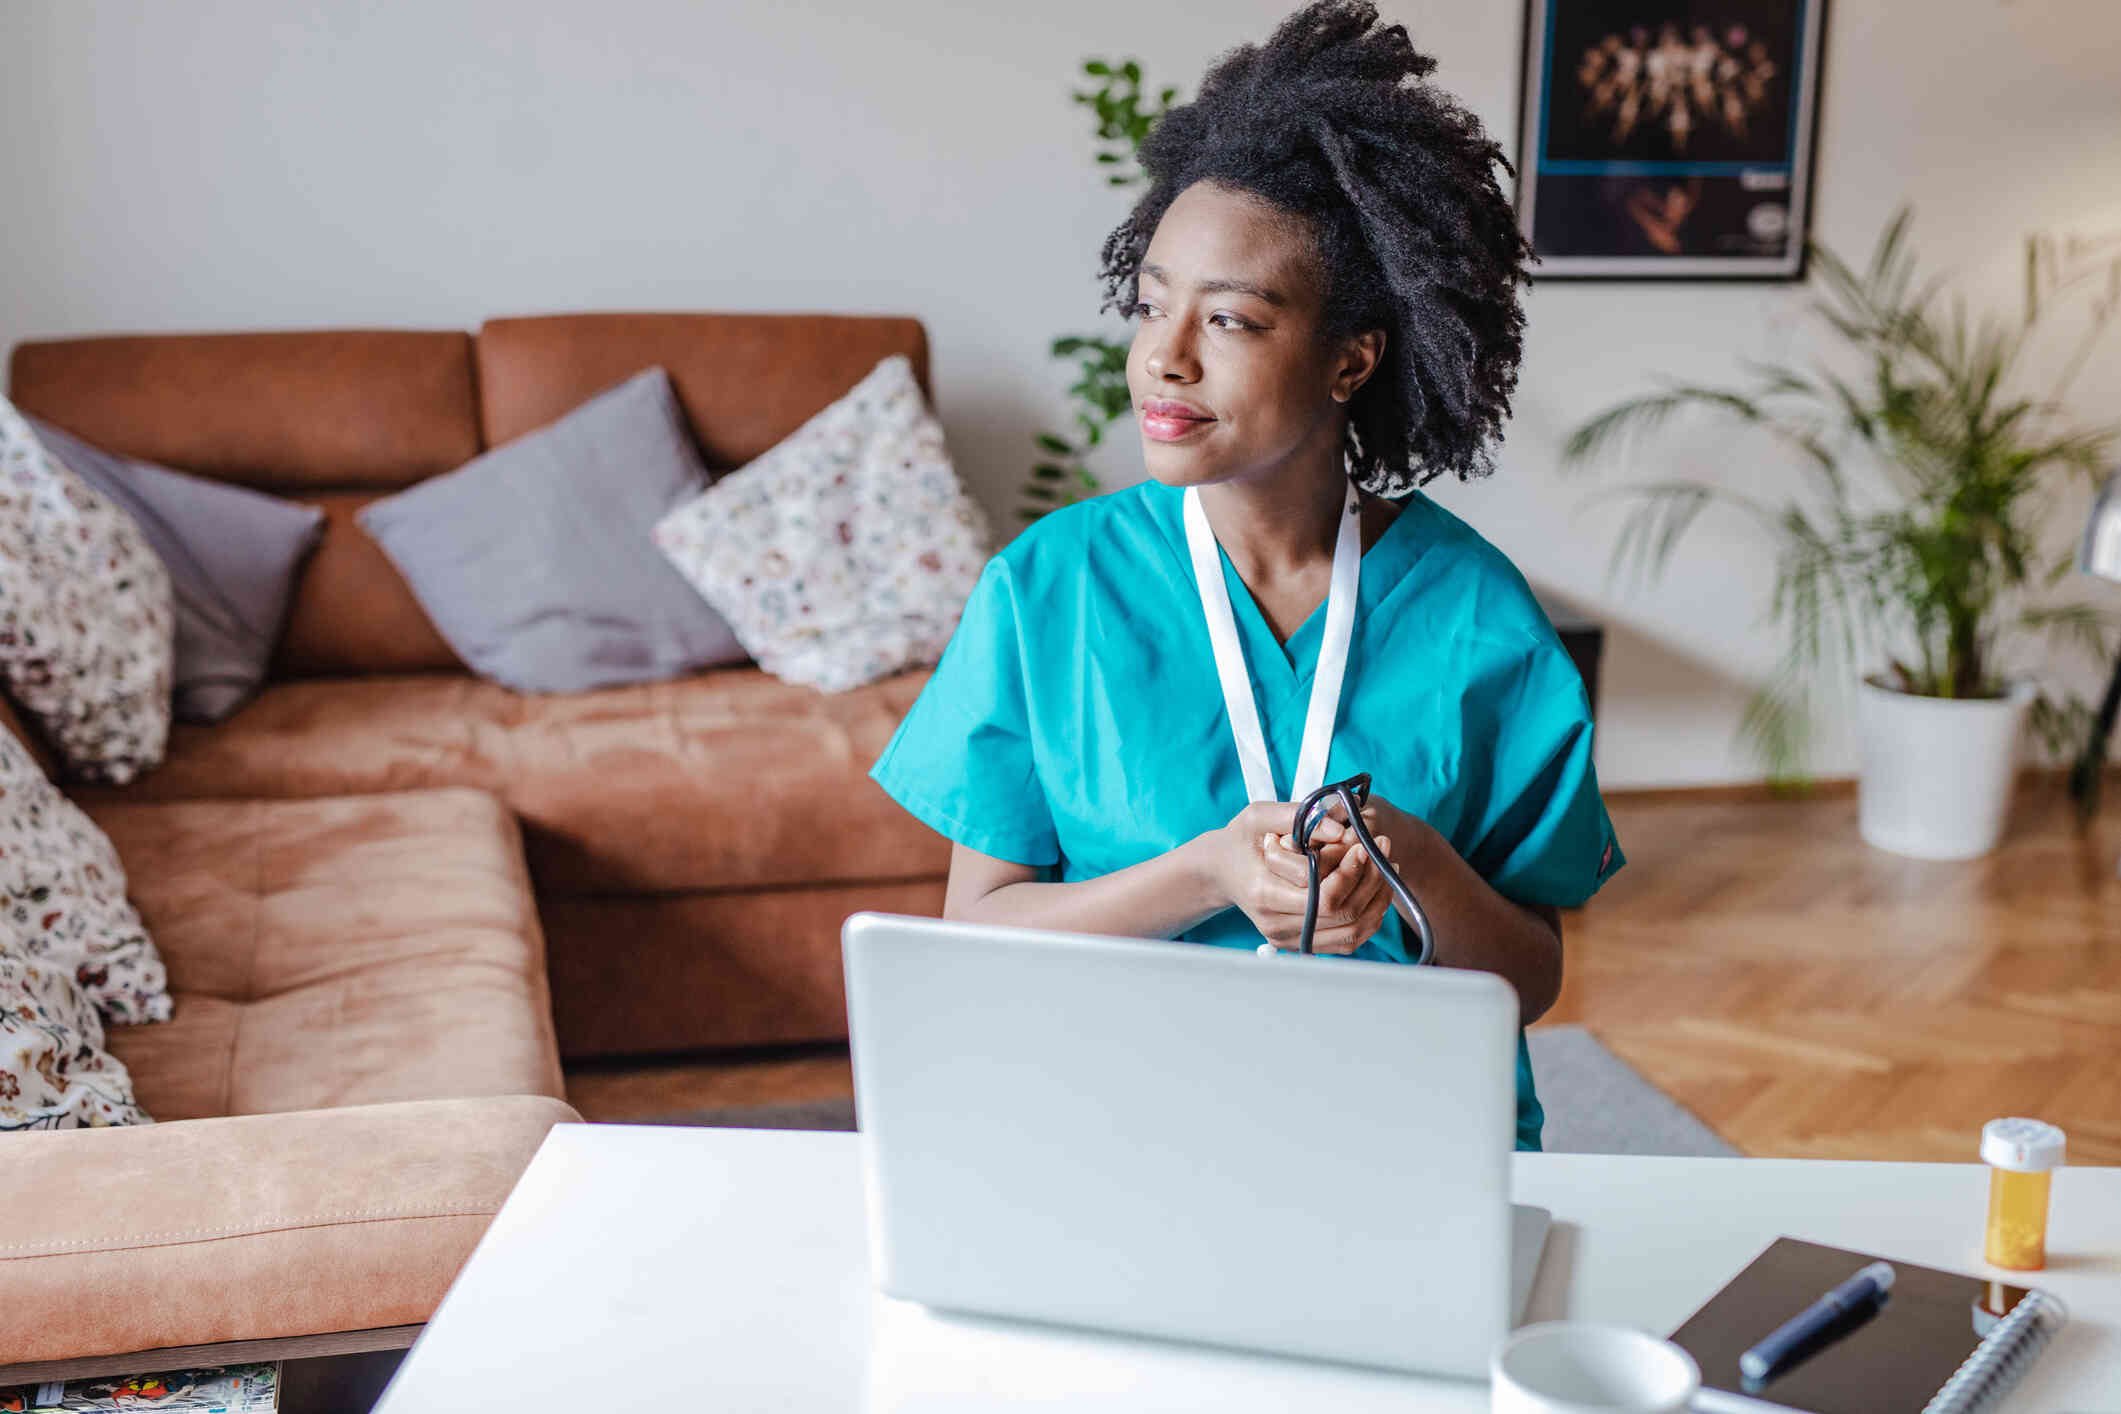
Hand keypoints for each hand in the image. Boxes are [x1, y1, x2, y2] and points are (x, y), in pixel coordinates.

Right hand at [1200, 801, 1393, 954]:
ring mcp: (1288, 939)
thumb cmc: (1242, 840)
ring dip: (1377, 899)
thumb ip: (1297, 817)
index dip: (1351, 870)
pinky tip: (1374, 889)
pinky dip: (1369, 916)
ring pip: (1351, 931)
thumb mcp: (1259, 816)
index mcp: (1264, 893)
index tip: (1364, 843)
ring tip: (1385, 866)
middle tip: (1383, 849)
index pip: (1321, 894)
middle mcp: (1275, 923)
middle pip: (1342, 914)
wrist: (1223, 870)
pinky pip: (1348, 941)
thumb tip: (1341, 831)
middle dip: (1371, 880)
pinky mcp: (1301, 943)